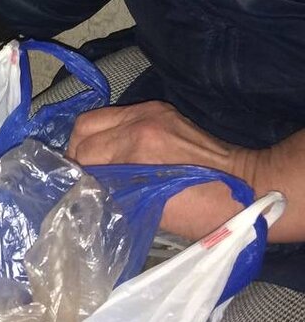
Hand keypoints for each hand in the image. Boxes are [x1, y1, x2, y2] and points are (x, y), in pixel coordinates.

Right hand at [66, 101, 253, 240]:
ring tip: (95, 164)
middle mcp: (140, 124)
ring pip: (93, 120)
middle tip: (82, 179)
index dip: (76, 177)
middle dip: (77, 157)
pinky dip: (106, 134)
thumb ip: (112, 192)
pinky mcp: (158, 110)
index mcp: (138, 150)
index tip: (76, 193)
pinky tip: (114, 151)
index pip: (83, 157)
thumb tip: (83, 191)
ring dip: (88, 143)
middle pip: (82, 132)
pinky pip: (115, 116)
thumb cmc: (202, 211)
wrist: (247, 187)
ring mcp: (149, 112)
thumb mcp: (150, 210)